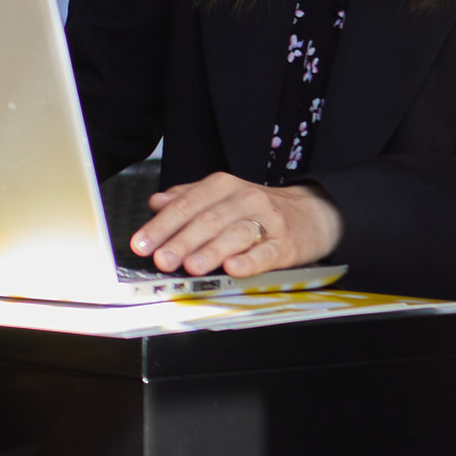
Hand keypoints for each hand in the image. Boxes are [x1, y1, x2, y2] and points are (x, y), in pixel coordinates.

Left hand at [130, 172, 343, 277]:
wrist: (314, 213)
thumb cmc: (259, 208)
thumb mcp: (223, 196)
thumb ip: (188, 198)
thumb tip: (156, 202)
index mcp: (224, 186)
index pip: (187, 204)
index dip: (162, 225)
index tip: (142, 243)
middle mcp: (245, 199)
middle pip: (209, 220)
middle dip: (182, 241)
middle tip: (162, 258)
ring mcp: (268, 221)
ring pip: (235, 235)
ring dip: (211, 251)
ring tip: (192, 266)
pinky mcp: (286, 244)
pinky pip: (266, 253)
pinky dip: (249, 262)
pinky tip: (234, 269)